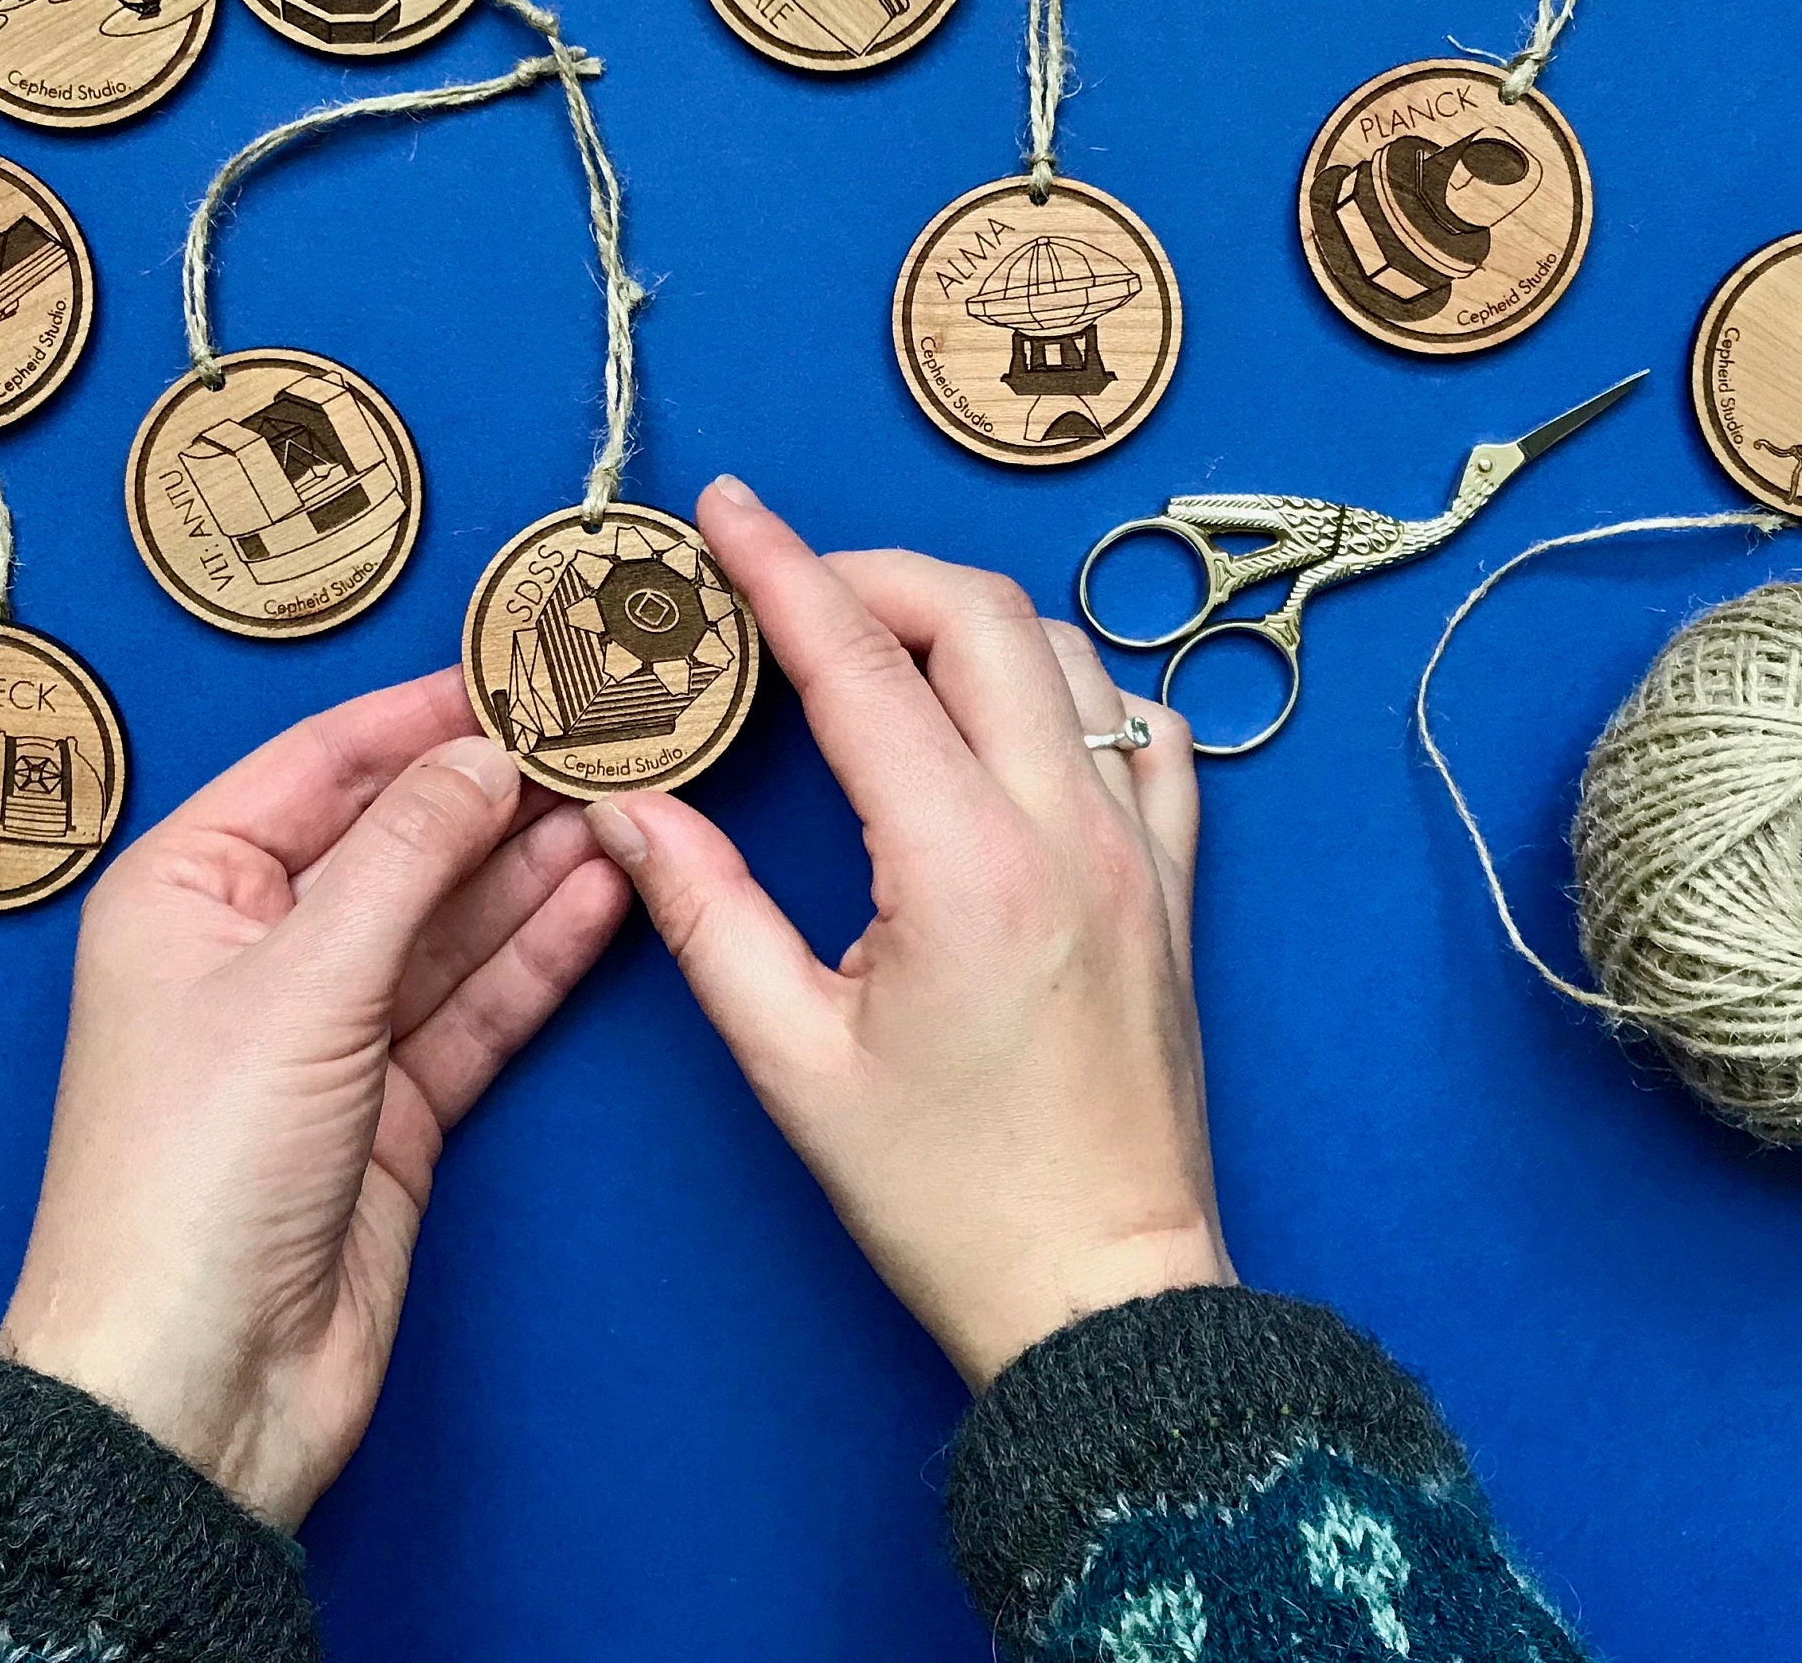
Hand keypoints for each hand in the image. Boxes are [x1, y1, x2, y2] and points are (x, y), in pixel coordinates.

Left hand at [0, 671, 632, 1526]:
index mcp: (186, 888)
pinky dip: (538, 952)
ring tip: (632, 796)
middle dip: (498, 787)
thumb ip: (406, 855)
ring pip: (449, 920)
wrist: (194, 1386)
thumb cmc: (192, 1173)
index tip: (526, 662)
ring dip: (534, 863)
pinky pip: (475, 1003)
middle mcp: (255, 946)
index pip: (322, 763)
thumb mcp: (302, 981)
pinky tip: (605, 893)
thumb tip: (485, 750)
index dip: (426, 712)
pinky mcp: (392, 1106)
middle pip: (397, 837)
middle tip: (607, 725)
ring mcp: (328, 1030)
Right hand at [585, 478, 1230, 1390]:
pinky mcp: (1173, 884)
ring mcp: (1138, 848)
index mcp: (963, 864)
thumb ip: (704, 913)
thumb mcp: (792, 1061)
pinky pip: (1147, 732)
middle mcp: (1065, 827)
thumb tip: (628, 805)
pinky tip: (1014, 715)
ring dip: (966, 620)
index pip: (860, 659)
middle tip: (780, 585)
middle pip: (975, 613)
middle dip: (867, 570)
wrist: (1103, 1292)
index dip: (780, 569)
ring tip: (877, 643)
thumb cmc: (945, 1198)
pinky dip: (1076, 689)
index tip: (722, 509)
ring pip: (1065, 653)